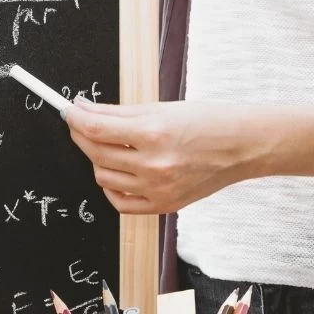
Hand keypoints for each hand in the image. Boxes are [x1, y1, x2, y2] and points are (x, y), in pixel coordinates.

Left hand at [64, 99, 277, 213]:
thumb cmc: (210, 121)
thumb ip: (119, 113)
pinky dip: (111, 188)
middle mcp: (154, 165)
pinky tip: (116, 173)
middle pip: (96, 153)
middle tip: (80, 124)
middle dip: (81, 136)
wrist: (245, 146)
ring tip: (107, 146)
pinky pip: (120, 203)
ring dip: (97, 160)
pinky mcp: (164, 205)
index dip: (75, 118)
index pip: (96, 128)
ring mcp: (158, 189)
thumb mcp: (163, 108)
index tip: (68, 111)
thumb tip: (85, 110)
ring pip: (103, 178)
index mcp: (154, 134)